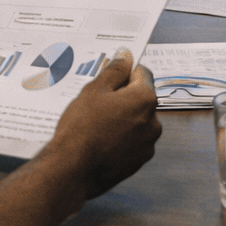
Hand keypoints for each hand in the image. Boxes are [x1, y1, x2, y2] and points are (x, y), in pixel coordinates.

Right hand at [41, 48, 161, 198]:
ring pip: (136, 121)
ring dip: (123, 119)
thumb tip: (125, 55)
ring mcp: (147, 144)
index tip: (110, 78)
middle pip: (140, 99)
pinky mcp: (139, 161)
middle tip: (97, 103)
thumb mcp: (94, 91)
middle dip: (123, 98)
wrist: (73, 170)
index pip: (142, 74)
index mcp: (144, 99)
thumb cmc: (81, 129)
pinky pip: (133, 141)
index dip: (124, 73)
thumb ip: (114, 70)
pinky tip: (101, 140)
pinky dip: (121, 138)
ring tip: (96, 125)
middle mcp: (153, 122)